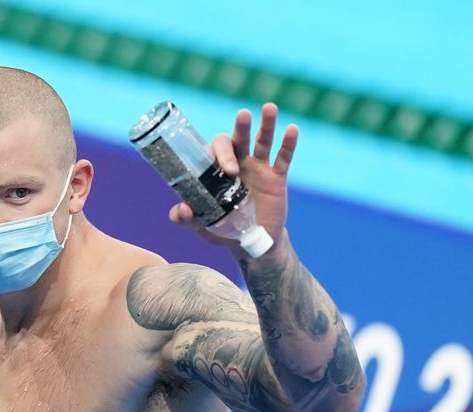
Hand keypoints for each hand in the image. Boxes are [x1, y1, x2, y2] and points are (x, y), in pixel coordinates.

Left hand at [168, 103, 297, 252]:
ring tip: (269, 107)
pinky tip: (292, 129)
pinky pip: (283, 158)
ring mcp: (258, 169)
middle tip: (243, 119)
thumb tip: (180, 211)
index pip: (215, 151)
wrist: (252, 243)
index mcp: (217, 171)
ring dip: (266, 124)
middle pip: (237, 140)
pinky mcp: (276, 178)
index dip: (219, 153)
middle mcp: (238, 164)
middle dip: (240, 130)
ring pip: (262, 141)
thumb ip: (186, 218)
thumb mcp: (202, 226)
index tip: (227, 169)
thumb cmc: (224, 230)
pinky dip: (288, 144)